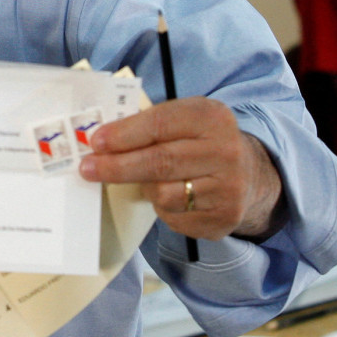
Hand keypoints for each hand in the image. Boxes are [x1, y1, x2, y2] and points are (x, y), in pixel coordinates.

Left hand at [78, 98, 284, 240]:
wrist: (249, 174)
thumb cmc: (199, 141)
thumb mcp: (183, 119)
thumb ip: (148, 124)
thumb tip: (99, 142)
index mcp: (211, 117)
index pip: (159, 124)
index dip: (123, 134)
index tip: (95, 143)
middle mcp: (225, 151)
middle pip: (159, 162)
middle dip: (117, 167)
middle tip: (88, 169)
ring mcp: (228, 188)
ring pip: (163, 194)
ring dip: (144, 188)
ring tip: (149, 180)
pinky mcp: (224, 218)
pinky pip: (174, 217)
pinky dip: (163, 208)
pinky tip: (173, 196)